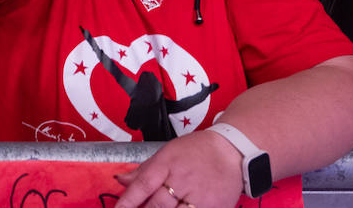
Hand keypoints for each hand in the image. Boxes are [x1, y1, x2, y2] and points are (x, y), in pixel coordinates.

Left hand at [114, 127, 243, 207]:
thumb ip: (143, 170)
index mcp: (167, 164)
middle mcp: (181, 181)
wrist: (232, 151)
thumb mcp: (167, 152)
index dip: (128, 201)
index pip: (143, 185)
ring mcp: (199, 197)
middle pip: (157, 205)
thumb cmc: (197, 150)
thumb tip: (121, 180)